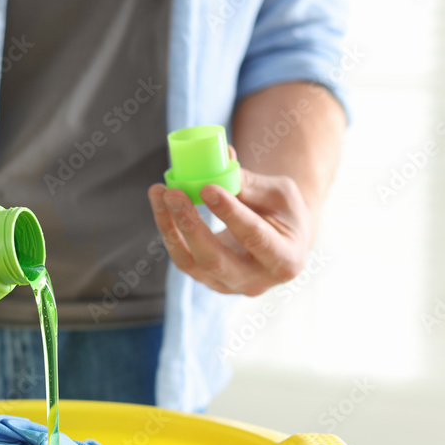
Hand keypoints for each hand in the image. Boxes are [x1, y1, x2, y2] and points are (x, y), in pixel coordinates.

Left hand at [147, 148, 316, 295]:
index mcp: (285, 261)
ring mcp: (226, 285)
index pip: (254, 238)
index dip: (230, 213)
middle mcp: (255, 282)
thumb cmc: (284, 213)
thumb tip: (221, 158)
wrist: (280, 241)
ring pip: (190, 261)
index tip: (207, 187)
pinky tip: (160, 203)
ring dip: (170, 225)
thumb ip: (250, 183)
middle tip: (173, 193)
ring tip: (159, 192)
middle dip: (190, 225)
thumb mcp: (280, 195)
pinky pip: (181, 257)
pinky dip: (168, 229)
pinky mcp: (206, 279)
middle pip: (214, 260)